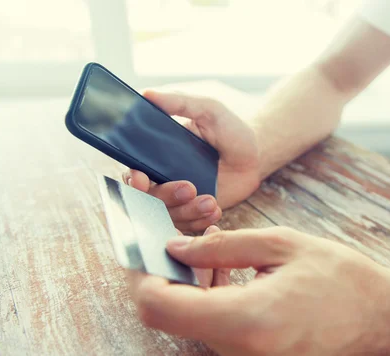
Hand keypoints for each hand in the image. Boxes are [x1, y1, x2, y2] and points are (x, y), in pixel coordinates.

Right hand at [123, 91, 260, 231]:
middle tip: (190, 187)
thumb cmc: (230, 128)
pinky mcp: (197, 212)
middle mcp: (164, 179)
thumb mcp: (207, 109)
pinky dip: (200, 222)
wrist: (256, 153)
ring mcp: (181, 199)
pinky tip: (215, 211)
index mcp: (158, 155)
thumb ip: (179, 102)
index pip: (134, 172)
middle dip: (167, 196)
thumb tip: (148, 94)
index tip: (141, 178)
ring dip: (187, 211)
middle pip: (150, 199)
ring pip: (169, 216)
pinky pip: (189, 226)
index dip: (133, 180)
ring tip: (211, 201)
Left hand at [127, 227, 389, 355]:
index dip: (147, 277)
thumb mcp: (283, 244)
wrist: (383, 320)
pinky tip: (235, 279)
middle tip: (192, 245)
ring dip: (194, 289)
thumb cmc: (342, 277)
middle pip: (172, 317)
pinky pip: (214, 332)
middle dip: (171, 278)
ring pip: (192, 323)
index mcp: (249, 318)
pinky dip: (212, 303)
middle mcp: (241, 352)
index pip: (161, 308)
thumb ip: (222, 246)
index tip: (155, 251)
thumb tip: (177, 248)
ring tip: (223, 258)